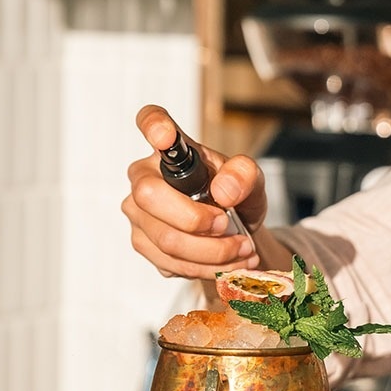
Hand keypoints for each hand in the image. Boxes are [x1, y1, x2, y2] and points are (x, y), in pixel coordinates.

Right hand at [121, 105, 267, 279]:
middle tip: (227, 226)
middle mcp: (145, 177)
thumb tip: (223, 190)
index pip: (151, 122)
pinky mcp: (144, 243)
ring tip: (242, 250)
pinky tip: (229, 262)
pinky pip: (172, 262)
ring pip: (167, 240)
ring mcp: (138, 212)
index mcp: (172, 150)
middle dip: (197, 220)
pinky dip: (207, 267)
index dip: (154, 126)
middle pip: (150, 197)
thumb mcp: (252, 181)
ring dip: (212, 252)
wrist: (234, 232)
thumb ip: (245, 175)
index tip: (165, 135)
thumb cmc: (234, 196)